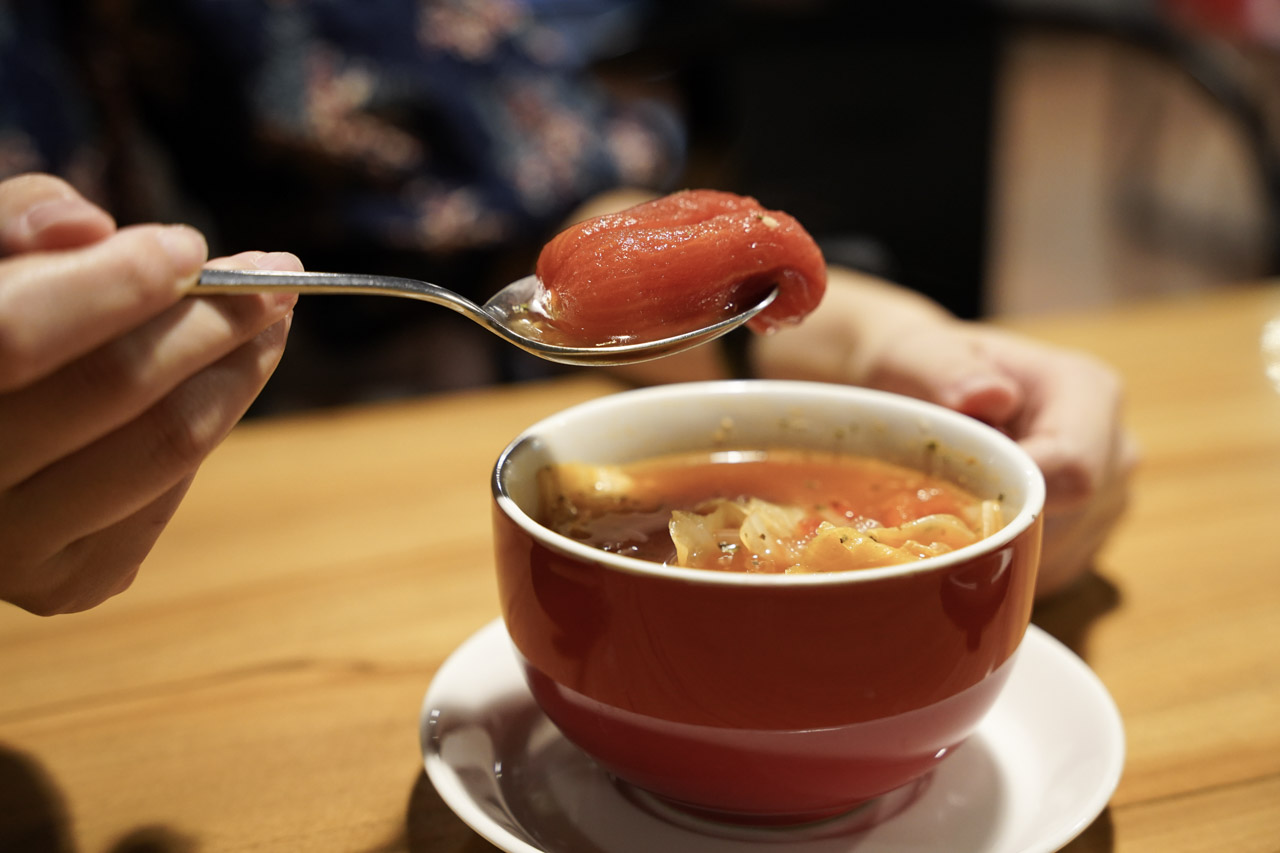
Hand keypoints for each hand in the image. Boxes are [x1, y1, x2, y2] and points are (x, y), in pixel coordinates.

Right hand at [0, 174, 300, 614]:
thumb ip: (9, 222)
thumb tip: (88, 227)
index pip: (19, 332)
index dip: (115, 284)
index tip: (190, 246)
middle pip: (113, 387)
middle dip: (212, 320)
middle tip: (277, 274)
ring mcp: (8, 550)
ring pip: (164, 445)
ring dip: (238, 372)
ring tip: (271, 319)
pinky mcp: (67, 583)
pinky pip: (169, 490)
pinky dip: (205, 423)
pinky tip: (217, 380)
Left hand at [754, 267, 1136, 596]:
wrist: (918, 388)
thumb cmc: (918, 367)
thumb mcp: (915, 354)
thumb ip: (945, 369)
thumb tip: (989, 396)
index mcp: (1088, 392)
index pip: (1076, 470)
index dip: (1016, 498)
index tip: (952, 503)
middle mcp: (1114, 448)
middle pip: (1069, 521)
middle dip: (997, 524)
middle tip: (930, 508)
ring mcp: (1107, 500)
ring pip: (1058, 555)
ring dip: (995, 547)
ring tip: (944, 509)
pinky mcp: (1083, 539)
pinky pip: (1046, 575)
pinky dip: (1000, 566)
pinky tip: (962, 531)